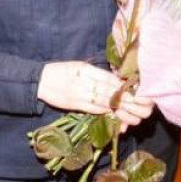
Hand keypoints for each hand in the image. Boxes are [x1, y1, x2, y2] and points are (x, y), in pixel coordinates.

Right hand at [37, 62, 152, 126]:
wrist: (40, 80)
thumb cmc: (63, 71)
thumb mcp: (80, 66)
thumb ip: (97, 73)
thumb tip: (116, 80)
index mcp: (86, 69)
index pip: (109, 78)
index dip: (123, 85)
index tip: (136, 90)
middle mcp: (83, 81)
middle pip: (109, 91)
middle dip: (126, 99)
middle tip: (140, 105)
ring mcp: (77, 94)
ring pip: (102, 102)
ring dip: (118, 109)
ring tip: (132, 115)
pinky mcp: (72, 105)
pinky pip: (91, 109)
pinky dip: (104, 112)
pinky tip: (114, 115)